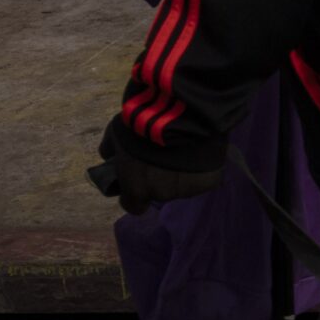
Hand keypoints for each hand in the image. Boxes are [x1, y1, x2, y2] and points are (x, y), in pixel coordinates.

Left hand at [97, 131, 222, 215]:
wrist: (182, 114)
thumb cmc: (142, 126)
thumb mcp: (115, 135)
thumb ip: (111, 151)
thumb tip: (110, 158)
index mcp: (137, 188)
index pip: (133, 206)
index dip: (134, 195)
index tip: (138, 181)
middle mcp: (162, 195)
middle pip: (159, 192)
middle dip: (159, 179)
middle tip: (161, 157)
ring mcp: (188, 189)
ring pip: (181, 185)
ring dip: (179, 174)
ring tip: (182, 151)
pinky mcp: (210, 180)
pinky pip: (202, 178)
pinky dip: (199, 169)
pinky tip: (198, 153)